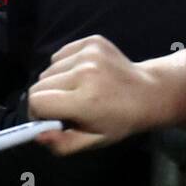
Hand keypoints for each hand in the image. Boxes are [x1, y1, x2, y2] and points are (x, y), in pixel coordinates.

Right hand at [28, 35, 162, 155]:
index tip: (49, 119)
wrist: (148, 92)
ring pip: (48, 69)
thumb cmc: (118, 122)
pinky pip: (60, 55)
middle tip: (64, 107)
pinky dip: (64, 67)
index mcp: (85, 99)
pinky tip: (82, 75)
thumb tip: (37, 134)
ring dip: (55, 83)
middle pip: (39, 84)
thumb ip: (61, 144)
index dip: (37, 113)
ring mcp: (89, 53)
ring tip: (75, 90)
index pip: (37, 101)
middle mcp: (85, 71)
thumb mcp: (92, 142)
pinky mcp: (92, 41)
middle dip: (45, 98)